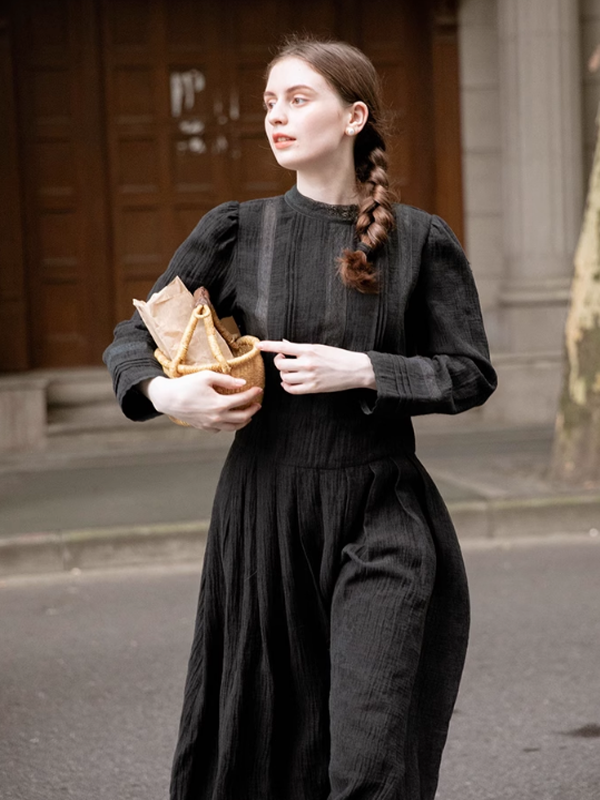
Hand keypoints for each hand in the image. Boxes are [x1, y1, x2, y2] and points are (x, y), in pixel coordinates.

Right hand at [141, 372, 262, 430]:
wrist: (168, 398)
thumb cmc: (186, 385)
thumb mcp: (207, 376)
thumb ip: (226, 380)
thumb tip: (243, 383)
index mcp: (219, 404)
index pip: (243, 400)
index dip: (253, 394)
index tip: (258, 389)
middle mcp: (217, 417)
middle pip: (242, 417)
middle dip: (253, 410)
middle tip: (257, 404)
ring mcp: (210, 424)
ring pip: (233, 427)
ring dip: (244, 421)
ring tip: (249, 415)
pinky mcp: (204, 427)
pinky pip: (221, 430)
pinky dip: (229, 426)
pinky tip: (230, 420)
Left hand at [256, 340, 375, 393]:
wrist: (356, 369)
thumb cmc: (339, 357)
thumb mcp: (320, 347)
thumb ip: (301, 348)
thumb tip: (284, 345)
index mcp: (309, 349)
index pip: (283, 346)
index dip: (269, 346)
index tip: (259, 345)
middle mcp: (307, 363)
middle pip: (280, 364)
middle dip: (279, 362)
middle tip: (283, 360)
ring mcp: (309, 377)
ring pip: (284, 377)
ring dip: (284, 374)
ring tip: (290, 371)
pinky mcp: (313, 388)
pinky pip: (291, 389)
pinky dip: (287, 386)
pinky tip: (289, 382)